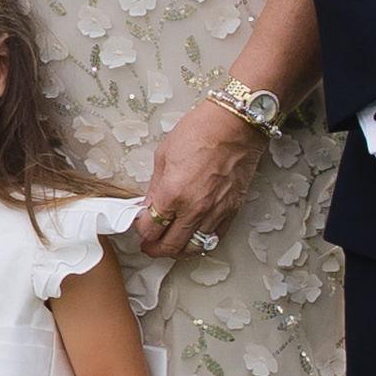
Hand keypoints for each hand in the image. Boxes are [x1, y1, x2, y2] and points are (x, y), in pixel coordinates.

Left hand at [128, 96, 264, 268]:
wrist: (234, 125)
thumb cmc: (200, 131)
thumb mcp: (164, 156)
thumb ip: (155, 187)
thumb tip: (150, 206)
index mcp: (172, 194)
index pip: (150, 229)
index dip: (141, 231)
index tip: (140, 226)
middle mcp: (194, 209)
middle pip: (170, 245)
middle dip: (155, 248)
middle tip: (149, 246)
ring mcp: (215, 212)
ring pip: (194, 248)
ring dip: (178, 250)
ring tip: (170, 245)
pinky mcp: (232, 210)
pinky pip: (215, 238)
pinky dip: (201, 243)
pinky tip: (193, 237)